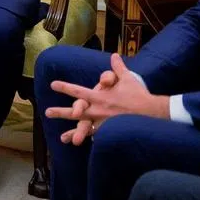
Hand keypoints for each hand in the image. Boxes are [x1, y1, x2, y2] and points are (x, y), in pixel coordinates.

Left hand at [45, 54, 168, 136]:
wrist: (153, 113)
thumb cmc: (139, 95)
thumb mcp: (127, 79)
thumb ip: (117, 68)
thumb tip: (114, 55)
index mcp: (100, 97)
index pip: (79, 91)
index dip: (65, 88)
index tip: (53, 85)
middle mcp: (99, 111)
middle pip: (76, 112)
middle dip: (61, 112)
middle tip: (47, 113)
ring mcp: (105, 123)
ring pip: (86, 128)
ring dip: (74, 133)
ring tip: (62, 139)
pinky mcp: (112, 133)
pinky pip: (99, 137)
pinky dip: (92, 140)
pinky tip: (84, 144)